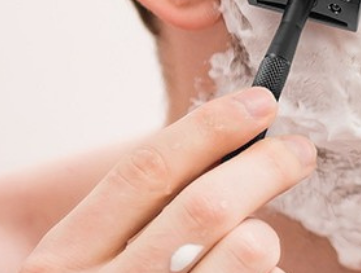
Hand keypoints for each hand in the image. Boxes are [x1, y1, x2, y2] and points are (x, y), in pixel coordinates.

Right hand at [22, 87, 314, 272]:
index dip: (209, 128)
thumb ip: (134, 226)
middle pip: (205, 205)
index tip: (258, 104)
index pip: (145, 171)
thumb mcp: (87, 271)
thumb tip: (216, 153)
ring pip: (244, 252)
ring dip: (264, 238)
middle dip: (264, 167)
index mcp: (62, 263)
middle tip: (298, 152)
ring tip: (260, 240)